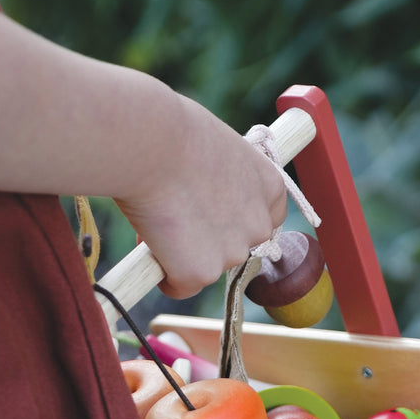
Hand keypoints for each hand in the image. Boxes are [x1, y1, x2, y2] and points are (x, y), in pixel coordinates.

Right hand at [116, 93, 287, 298]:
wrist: (149, 143)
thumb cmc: (172, 132)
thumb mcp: (216, 149)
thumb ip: (222, 180)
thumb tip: (203, 198)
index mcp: (270, 188)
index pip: (265, 220)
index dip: (233, 220)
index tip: (210, 214)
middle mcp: (259, 225)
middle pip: (234, 248)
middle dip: (207, 241)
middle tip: (174, 214)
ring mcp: (233, 253)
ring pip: (205, 267)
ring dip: (182, 254)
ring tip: (157, 218)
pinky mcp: (201, 273)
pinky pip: (180, 286)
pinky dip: (164, 273)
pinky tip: (150, 244)